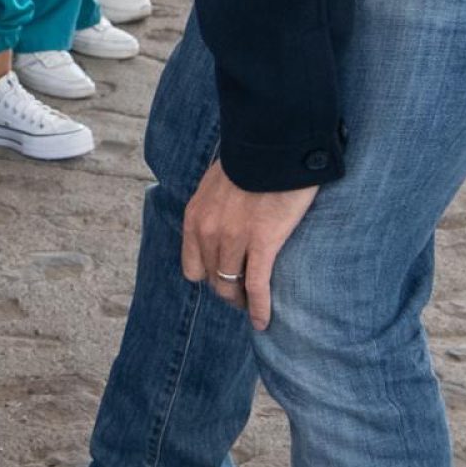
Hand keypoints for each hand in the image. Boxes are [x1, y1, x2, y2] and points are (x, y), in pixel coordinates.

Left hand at [180, 162, 317, 331]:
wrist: (273, 144)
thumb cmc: (252, 160)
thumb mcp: (217, 183)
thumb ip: (215, 206)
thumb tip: (224, 216)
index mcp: (195, 217)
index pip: (192, 265)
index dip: (207, 276)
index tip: (222, 279)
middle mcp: (208, 232)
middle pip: (212, 278)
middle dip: (226, 290)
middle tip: (241, 297)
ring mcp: (233, 239)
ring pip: (231, 285)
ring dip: (241, 300)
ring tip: (252, 308)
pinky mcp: (262, 243)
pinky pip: (257, 285)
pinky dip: (259, 307)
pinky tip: (262, 321)